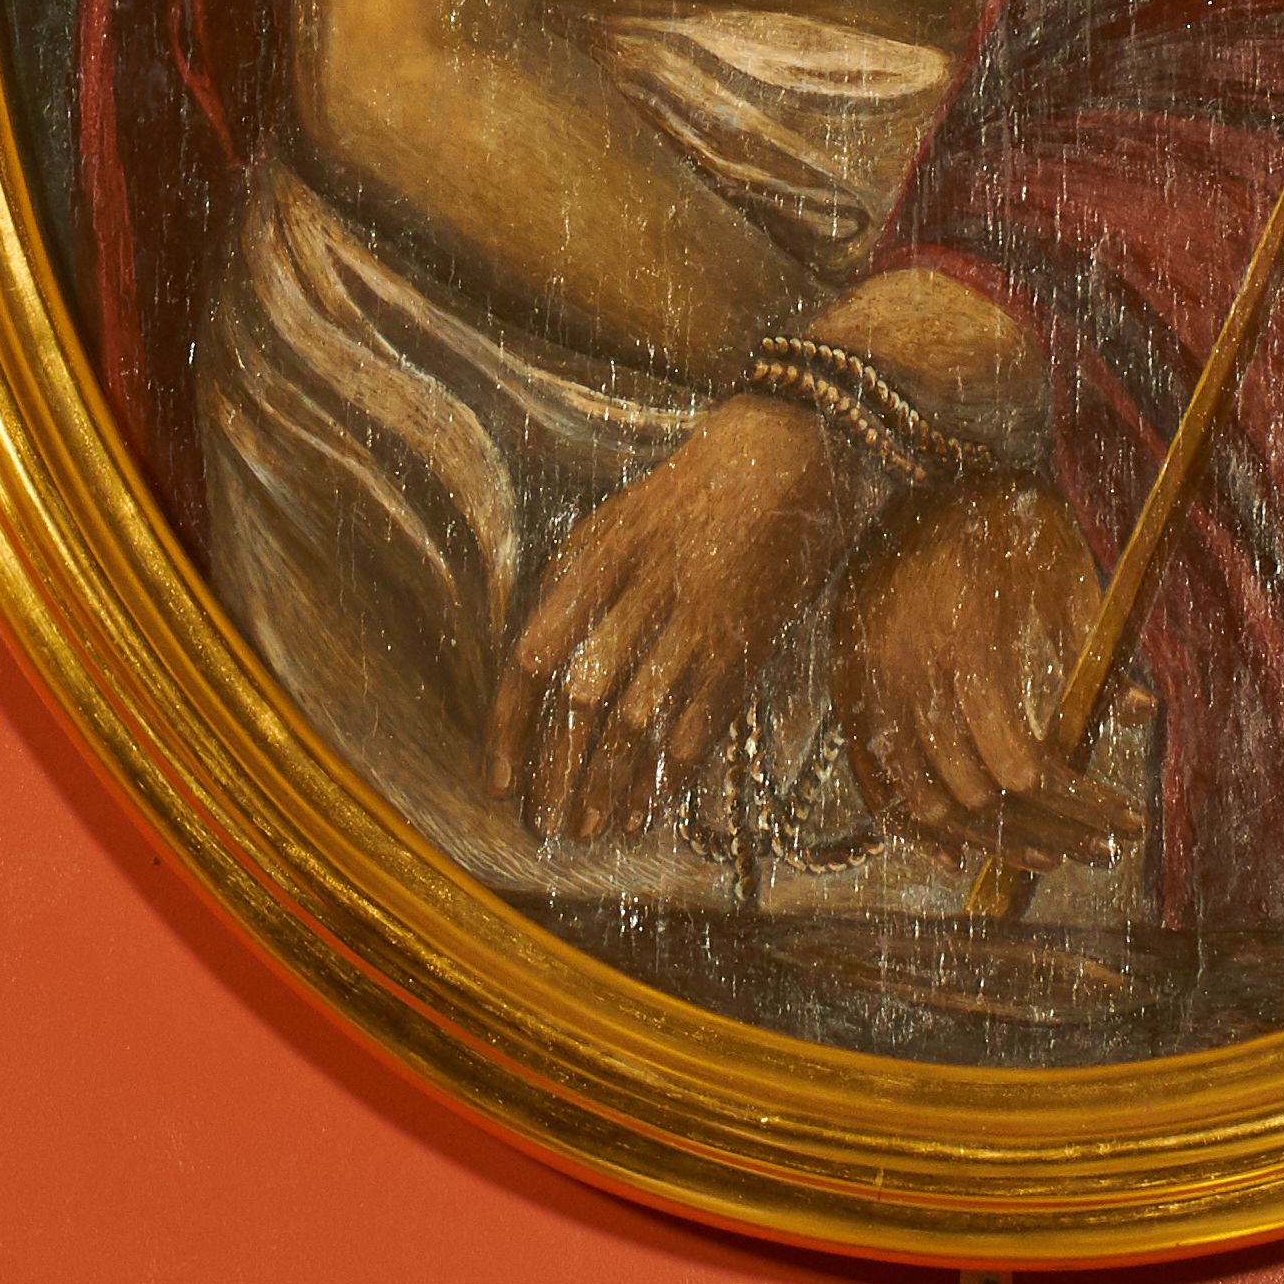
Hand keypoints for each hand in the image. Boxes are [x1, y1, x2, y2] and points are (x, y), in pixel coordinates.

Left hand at [490, 395, 866, 846]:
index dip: (510, 727)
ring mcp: (698, 615)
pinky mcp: (746, 638)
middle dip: (559, 771)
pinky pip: (703, 717)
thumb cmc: (685, 497)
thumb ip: (568, 591)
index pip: (533, 655)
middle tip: (546, 824)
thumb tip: (524, 676)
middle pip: (584, 697)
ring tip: (592, 828)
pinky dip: (674, 769)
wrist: (784, 455)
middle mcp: (642, 587)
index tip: (500, 782)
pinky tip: (650, 805)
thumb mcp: (611, 524)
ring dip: (611, 784)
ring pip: (641, 718)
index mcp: (595, 556)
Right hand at [832, 474, 1143, 867]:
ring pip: (929, 806)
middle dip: (1053, 831)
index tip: (1124, 818)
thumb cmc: (1000, 521)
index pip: (1020, 764)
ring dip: (995, 847)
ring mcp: (873, 696)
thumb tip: (1137, 714)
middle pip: (982, 796)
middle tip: (1107, 846)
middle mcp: (913, 683)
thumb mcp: (1061, 568)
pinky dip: (913, 835)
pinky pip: (875, 789)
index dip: (1076, 803)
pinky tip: (958, 860)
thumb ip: (1094, 647)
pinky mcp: (851, 700)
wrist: (911, 479)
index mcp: (968, 650)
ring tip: (1056, 858)